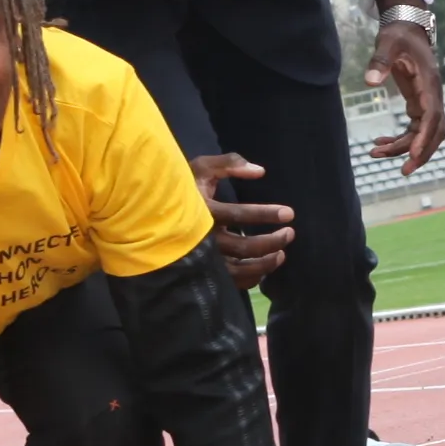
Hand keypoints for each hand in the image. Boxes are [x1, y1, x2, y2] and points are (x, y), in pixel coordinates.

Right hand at [192, 151, 294, 289]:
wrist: (154, 211)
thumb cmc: (184, 187)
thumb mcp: (202, 167)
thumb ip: (229, 163)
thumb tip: (260, 171)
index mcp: (204, 211)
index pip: (240, 214)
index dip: (266, 214)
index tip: (289, 214)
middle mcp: (204, 238)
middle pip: (244, 247)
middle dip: (272, 242)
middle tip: (290, 233)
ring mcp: (204, 258)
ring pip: (239, 269)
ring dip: (265, 264)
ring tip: (281, 255)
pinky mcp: (205, 270)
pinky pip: (230, 281)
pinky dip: (250, 278)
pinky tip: (263, 270)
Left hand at [364, 13, 444, 171]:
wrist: (407, 28)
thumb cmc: (398, 35)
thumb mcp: (387, 43)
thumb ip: (380, 61)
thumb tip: (370, 81)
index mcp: (429, 84)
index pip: (432, 116)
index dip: (425, 137)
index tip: (412, 154)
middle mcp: (432, 96)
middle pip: (435, 132)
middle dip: (421, 153)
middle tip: (403, 170)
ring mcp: (427, 101)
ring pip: (423, 134)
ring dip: (405, 148)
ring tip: (376, 154)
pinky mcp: (418, 104)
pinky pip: (414, 129)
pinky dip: (399, 139)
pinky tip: (379, 144)